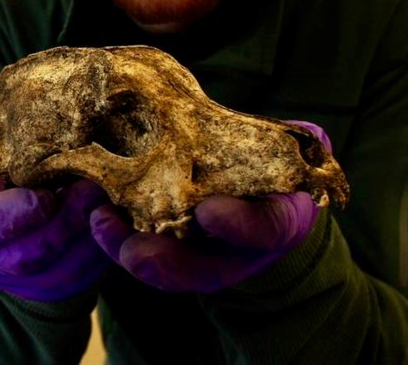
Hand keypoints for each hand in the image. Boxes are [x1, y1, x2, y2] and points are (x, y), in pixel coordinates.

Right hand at [0, 78, 111, 302]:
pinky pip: (90, 274)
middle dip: (65, 223)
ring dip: (92, 235)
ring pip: (65, 266)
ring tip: (116, 199)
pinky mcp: (66, 288)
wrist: (17, 238)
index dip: (13, 214)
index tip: (44, 197)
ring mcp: (31, 282)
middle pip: (29, 252)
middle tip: (96, 187)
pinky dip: (109, 247)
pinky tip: (126, 217)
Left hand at [89, 119, 331, 292]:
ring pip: (167, 269)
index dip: (240, 226)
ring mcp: (206, 257)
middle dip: (168, 261)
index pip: (267, 231)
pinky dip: (117, 239)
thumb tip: (314, 139)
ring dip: (129, 252)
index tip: (209, 212)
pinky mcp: (172, 248)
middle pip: (206, 269)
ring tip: (100, 225)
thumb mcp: (301, 151)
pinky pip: (144, 252)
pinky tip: (93, 215)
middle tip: (134, 248)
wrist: (261, 190)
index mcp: (282, 222)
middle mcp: (242, 252)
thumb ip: (303, 146)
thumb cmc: (279, 162)